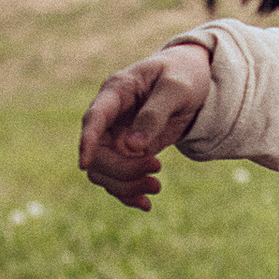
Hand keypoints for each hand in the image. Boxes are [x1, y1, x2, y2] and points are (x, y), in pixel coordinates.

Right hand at [78, 38, 215, 209]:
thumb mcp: (176, 88)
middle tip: (157, 167)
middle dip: (123, 169)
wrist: (193, 81)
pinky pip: (116, 179)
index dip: (87, 141)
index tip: (85, 163)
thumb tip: (133, 147)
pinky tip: (146, 204)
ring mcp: (115, 137)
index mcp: (117, 90)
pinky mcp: (126, 153)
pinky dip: (128, 194)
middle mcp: (110, 116)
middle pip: (97, 152)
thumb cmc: (184, 75)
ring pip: (102, 172)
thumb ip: (155, 114)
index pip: (94, 117)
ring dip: (126, 185)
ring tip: (157, 186)